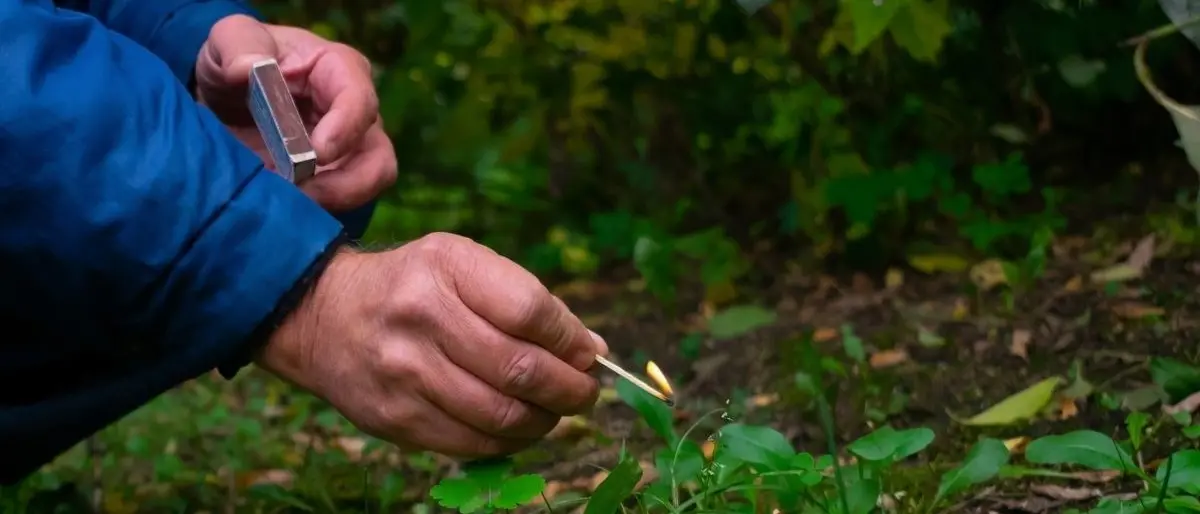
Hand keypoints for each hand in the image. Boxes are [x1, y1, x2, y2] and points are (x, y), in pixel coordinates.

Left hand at [194, 15, 395, 211]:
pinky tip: (280, 208)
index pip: (360, 100)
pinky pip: (336, 204)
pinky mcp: (331, 181)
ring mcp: (348, 152)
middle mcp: (355, 115)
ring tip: (289, 205)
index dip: (345, 129)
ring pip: (365, 188)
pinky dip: (312, 212)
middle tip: (303, 194)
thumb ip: (238, 45)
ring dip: (330, 202)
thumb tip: (250, 69)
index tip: (317, 154)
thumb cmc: (238, 57)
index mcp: (339, 71)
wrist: (225, 93)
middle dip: (346, 183)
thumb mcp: (229, 37)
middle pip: (378, 158)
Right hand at [260, 233, 608, 456]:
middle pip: (520, 369)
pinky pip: (472, 444)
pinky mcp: (395, 418)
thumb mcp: (461, 264)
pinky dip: (510, 441)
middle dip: (569, 389)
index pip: (530, 312)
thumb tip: (591, 349)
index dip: (571, 341)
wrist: (321, 316)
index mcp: (445, 266)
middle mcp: (422, 317)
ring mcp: (405, 372)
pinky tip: (519, 427)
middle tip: (585, 392)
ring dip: (545, 421)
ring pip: (501, 415)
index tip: (588, 355)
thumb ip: (526, 300)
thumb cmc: (413, 286)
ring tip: (555, 412)